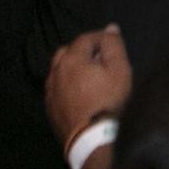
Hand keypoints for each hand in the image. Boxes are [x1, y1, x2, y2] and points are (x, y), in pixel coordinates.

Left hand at [45, 25, 133, 145]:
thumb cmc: (108, 101)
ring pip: (59, 71)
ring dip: (71, 68)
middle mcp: (56, 71)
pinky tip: (77, 93)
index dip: (100, 38)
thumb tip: (110, 28)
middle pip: (67, 52)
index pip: (86, 38)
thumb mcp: (119, 70)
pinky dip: (65, 84)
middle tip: (99, 59)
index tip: (112, 44)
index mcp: (72, 58)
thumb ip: (113, 46)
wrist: (92, 139)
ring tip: (88, 76)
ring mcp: (50, 91)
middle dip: (82, 51)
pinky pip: (56, 88)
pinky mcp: (50, 108)